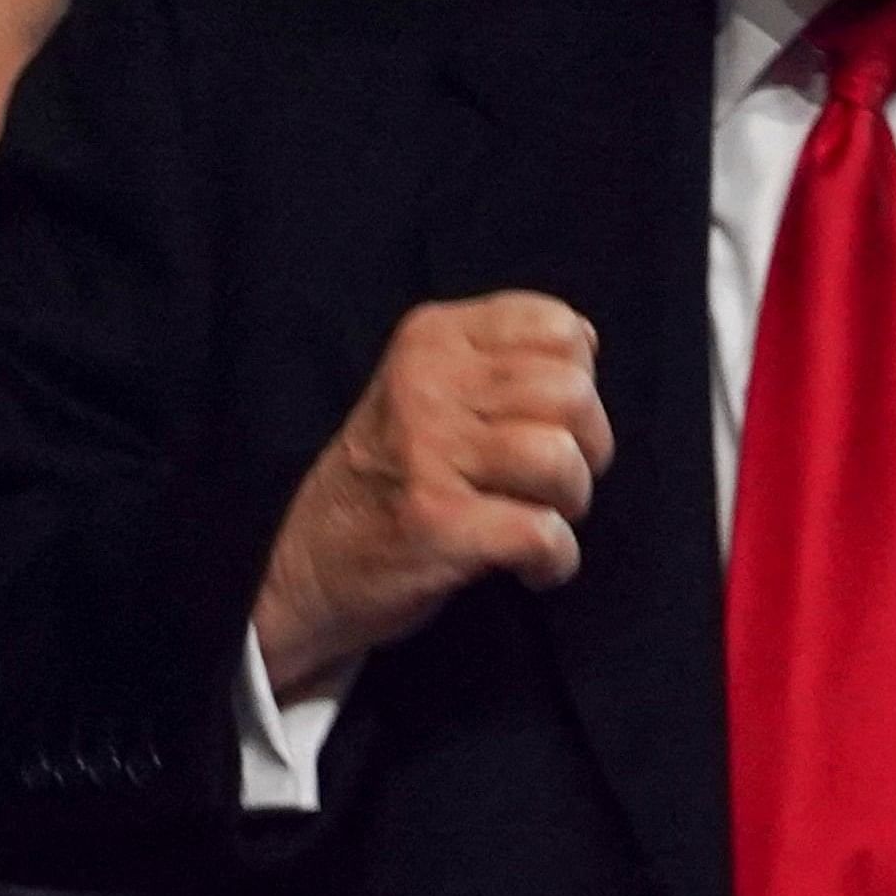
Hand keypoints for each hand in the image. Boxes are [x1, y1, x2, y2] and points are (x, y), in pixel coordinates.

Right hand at [252, 293, 614, 697]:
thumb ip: (501, 359)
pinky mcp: (436, 523)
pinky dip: (555, 558)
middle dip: (587, 448)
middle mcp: (427, 384)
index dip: (579, 382)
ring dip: (569, 504)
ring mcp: (428, 452)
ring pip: (562, 459)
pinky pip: (542, 533)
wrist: (307, 565)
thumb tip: (588, 348)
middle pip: (573, 394)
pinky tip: (532, 567)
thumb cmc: (392, 474)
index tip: (547, 422)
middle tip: (552, 484)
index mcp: (434, 338)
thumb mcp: (430, 387)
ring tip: (538, 519)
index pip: (561, 328)